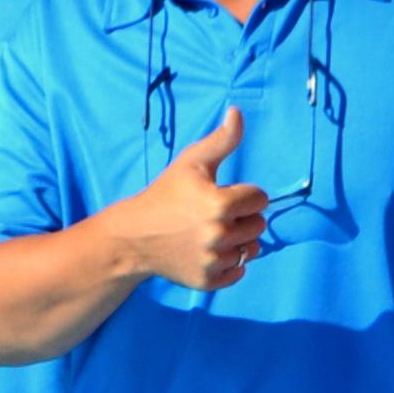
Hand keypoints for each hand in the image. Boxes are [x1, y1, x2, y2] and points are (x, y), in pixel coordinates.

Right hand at [108, 106, 268, 290]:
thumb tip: (237, 111)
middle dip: (241, 218)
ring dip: (237, 242)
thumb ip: (222, 139)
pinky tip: (208, 252)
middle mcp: (218, 235)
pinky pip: (238, 273)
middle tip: (213, 215)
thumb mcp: (191, 162)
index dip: (243, 194)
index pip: (260, 199)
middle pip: (259, 225)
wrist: (133, 236)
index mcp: (220, 204)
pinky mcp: (206, 281)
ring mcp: (212, 261)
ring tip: (212, 234)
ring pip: (251, 250)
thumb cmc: (165, 194)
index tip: (220, 195)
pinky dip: (228, 265)